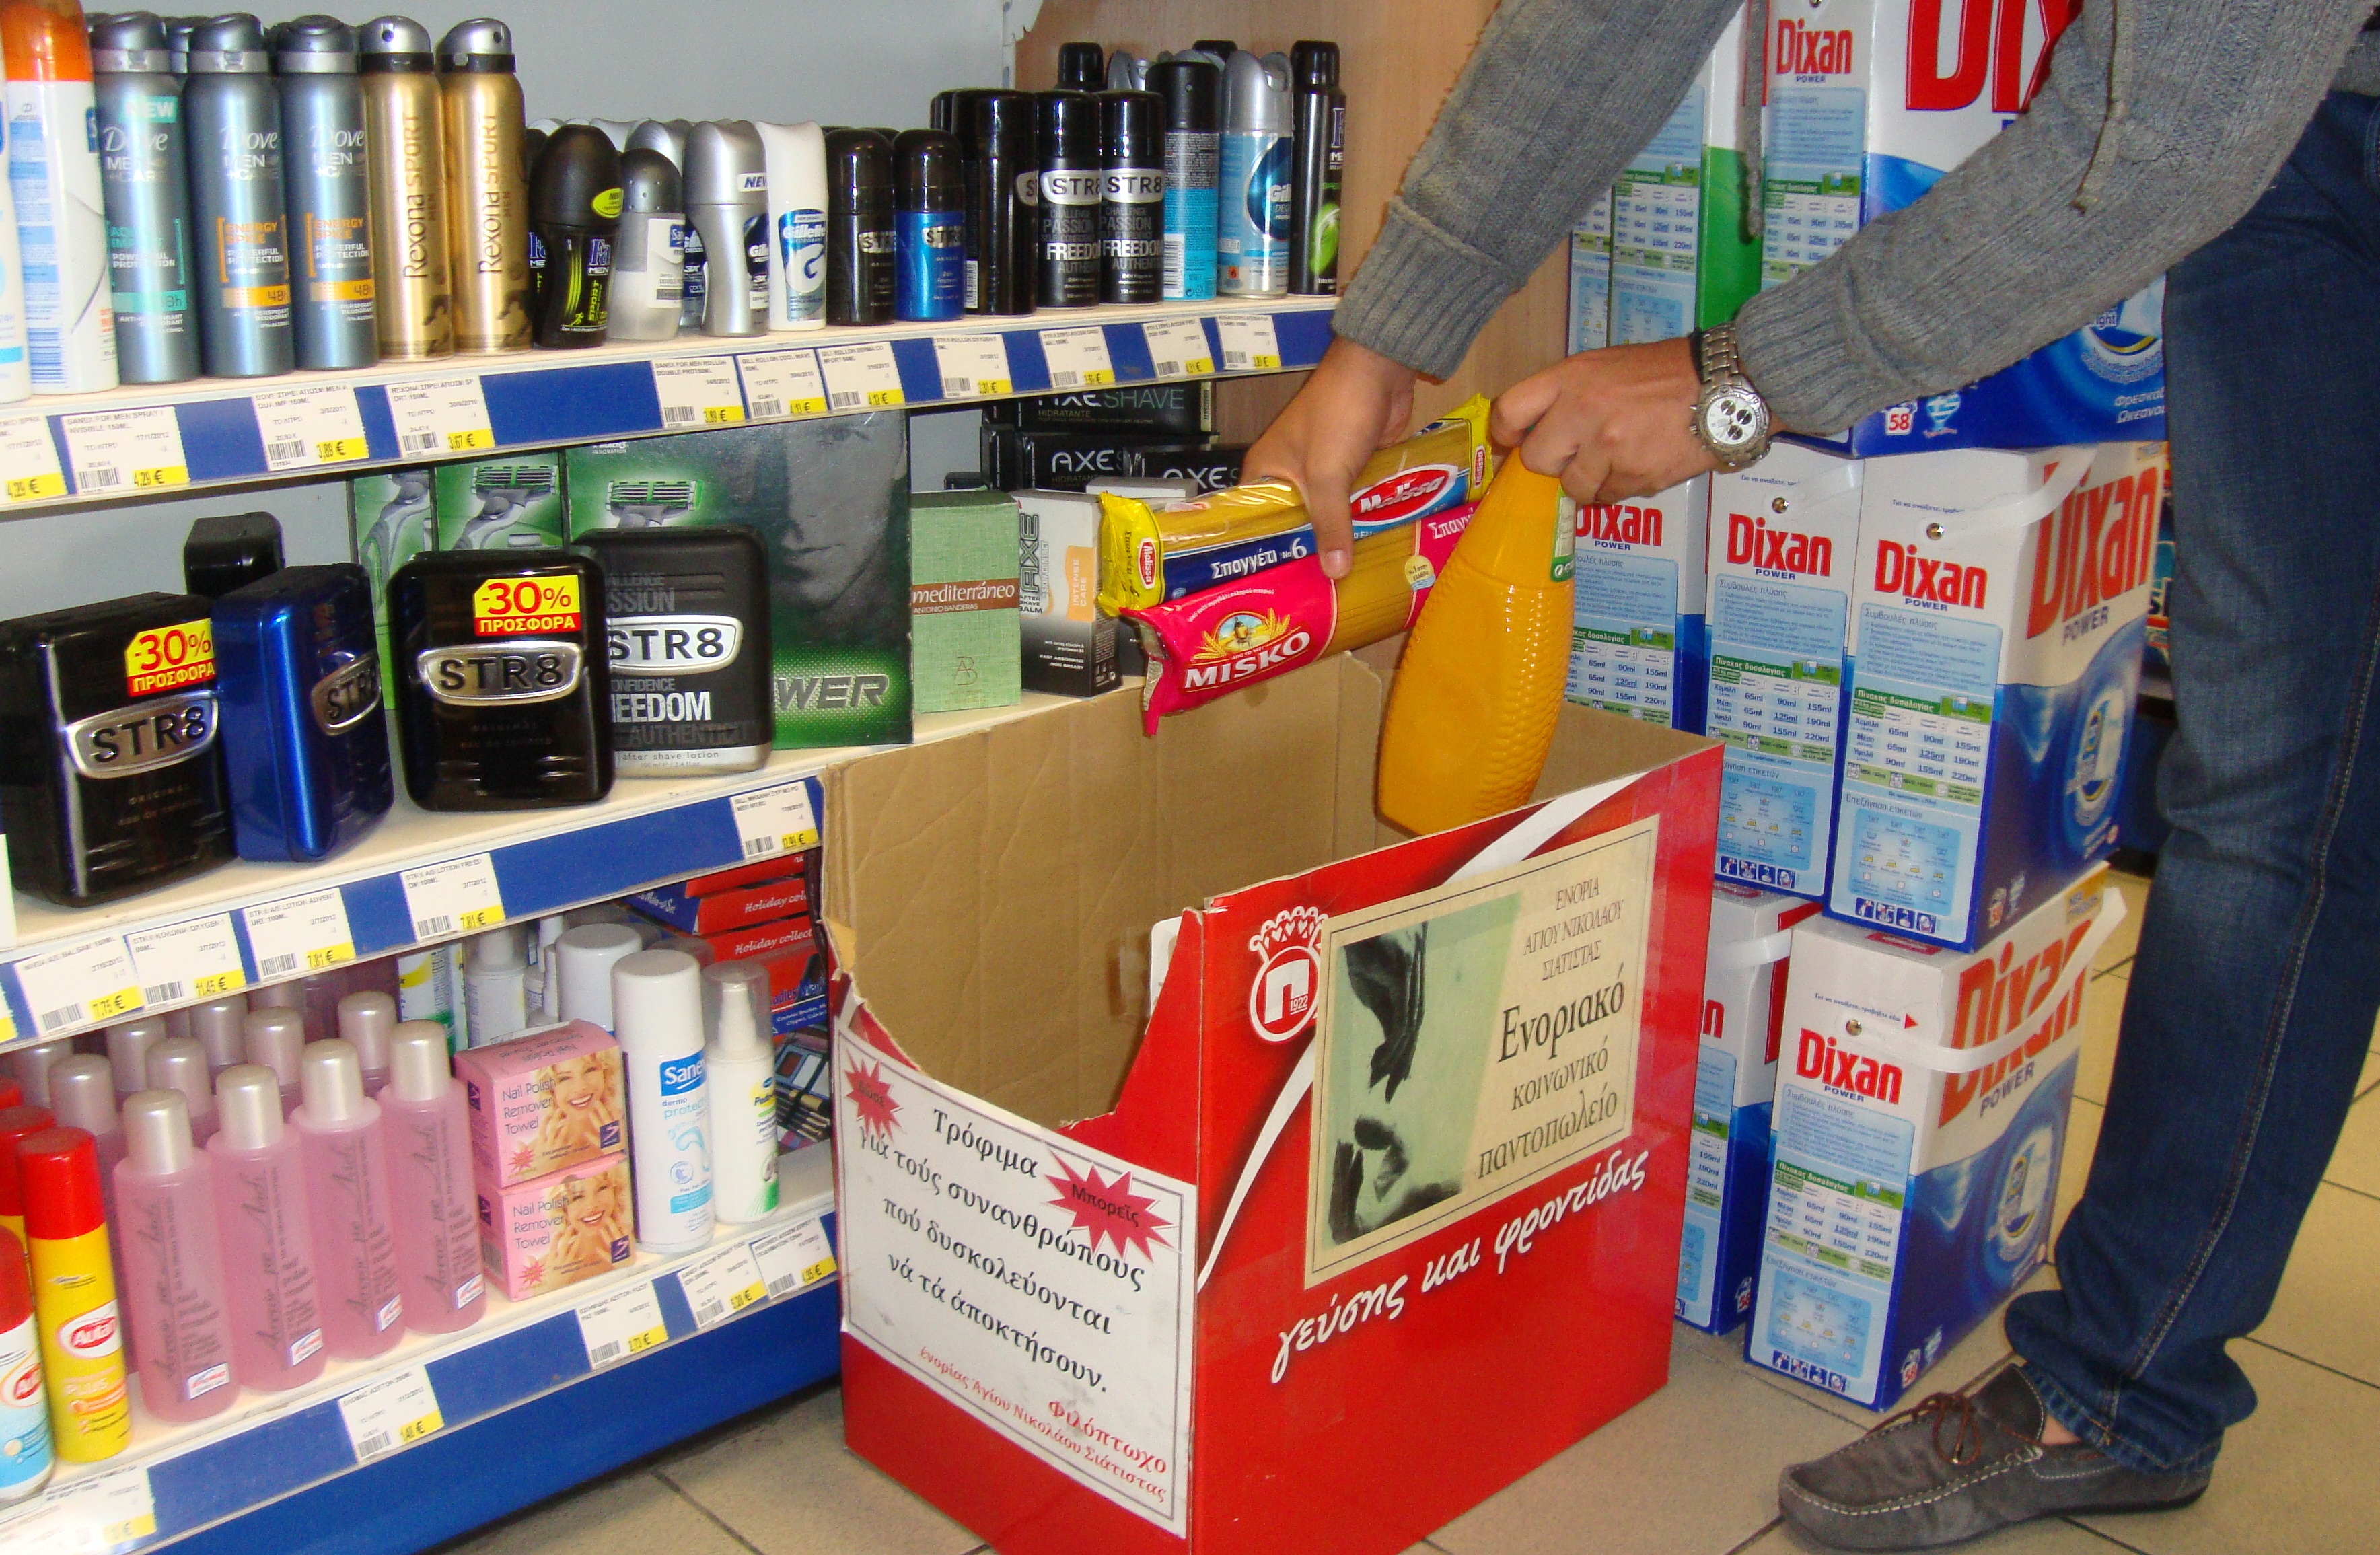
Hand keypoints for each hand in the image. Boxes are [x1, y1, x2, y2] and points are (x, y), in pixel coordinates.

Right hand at [1244, 337, 1416, 578]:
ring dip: (1338, 539)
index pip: (1254, 521)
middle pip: (1294, 524)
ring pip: (1327, 515)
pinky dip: (1361, 521)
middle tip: (1315, 596)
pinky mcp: (1353, 468)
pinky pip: (1353, 504)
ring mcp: (1323, 471)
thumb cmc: (1337, 415)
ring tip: (1344, 584)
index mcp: (1265, 470)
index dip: (1264, 553)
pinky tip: (1371, 552)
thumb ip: (1330, 525)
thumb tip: (1335, 575)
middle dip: (1307, 553)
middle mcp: (1289, 473)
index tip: (1276, 586)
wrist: (1379, 369)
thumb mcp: (1327, 475)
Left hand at [1491, 338, 1717, 504]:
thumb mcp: (1606, 366)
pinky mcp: (1634, 475)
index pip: (1509, 411)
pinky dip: (1622, 486)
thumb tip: (1537, 430)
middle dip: (1555, 462)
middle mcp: (1582, 411)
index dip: (1508, 433)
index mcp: (1571, 377)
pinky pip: (1610, 496)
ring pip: (1574, 487)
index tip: (1516, 441)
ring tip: (1619, 456)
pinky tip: (1643, 461)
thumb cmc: (1663, 374)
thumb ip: (1569, 394)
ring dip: (1591, 480)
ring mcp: (1607, 446)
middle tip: (1578, 452)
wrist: (1724, 385)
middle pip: (1537, 459)